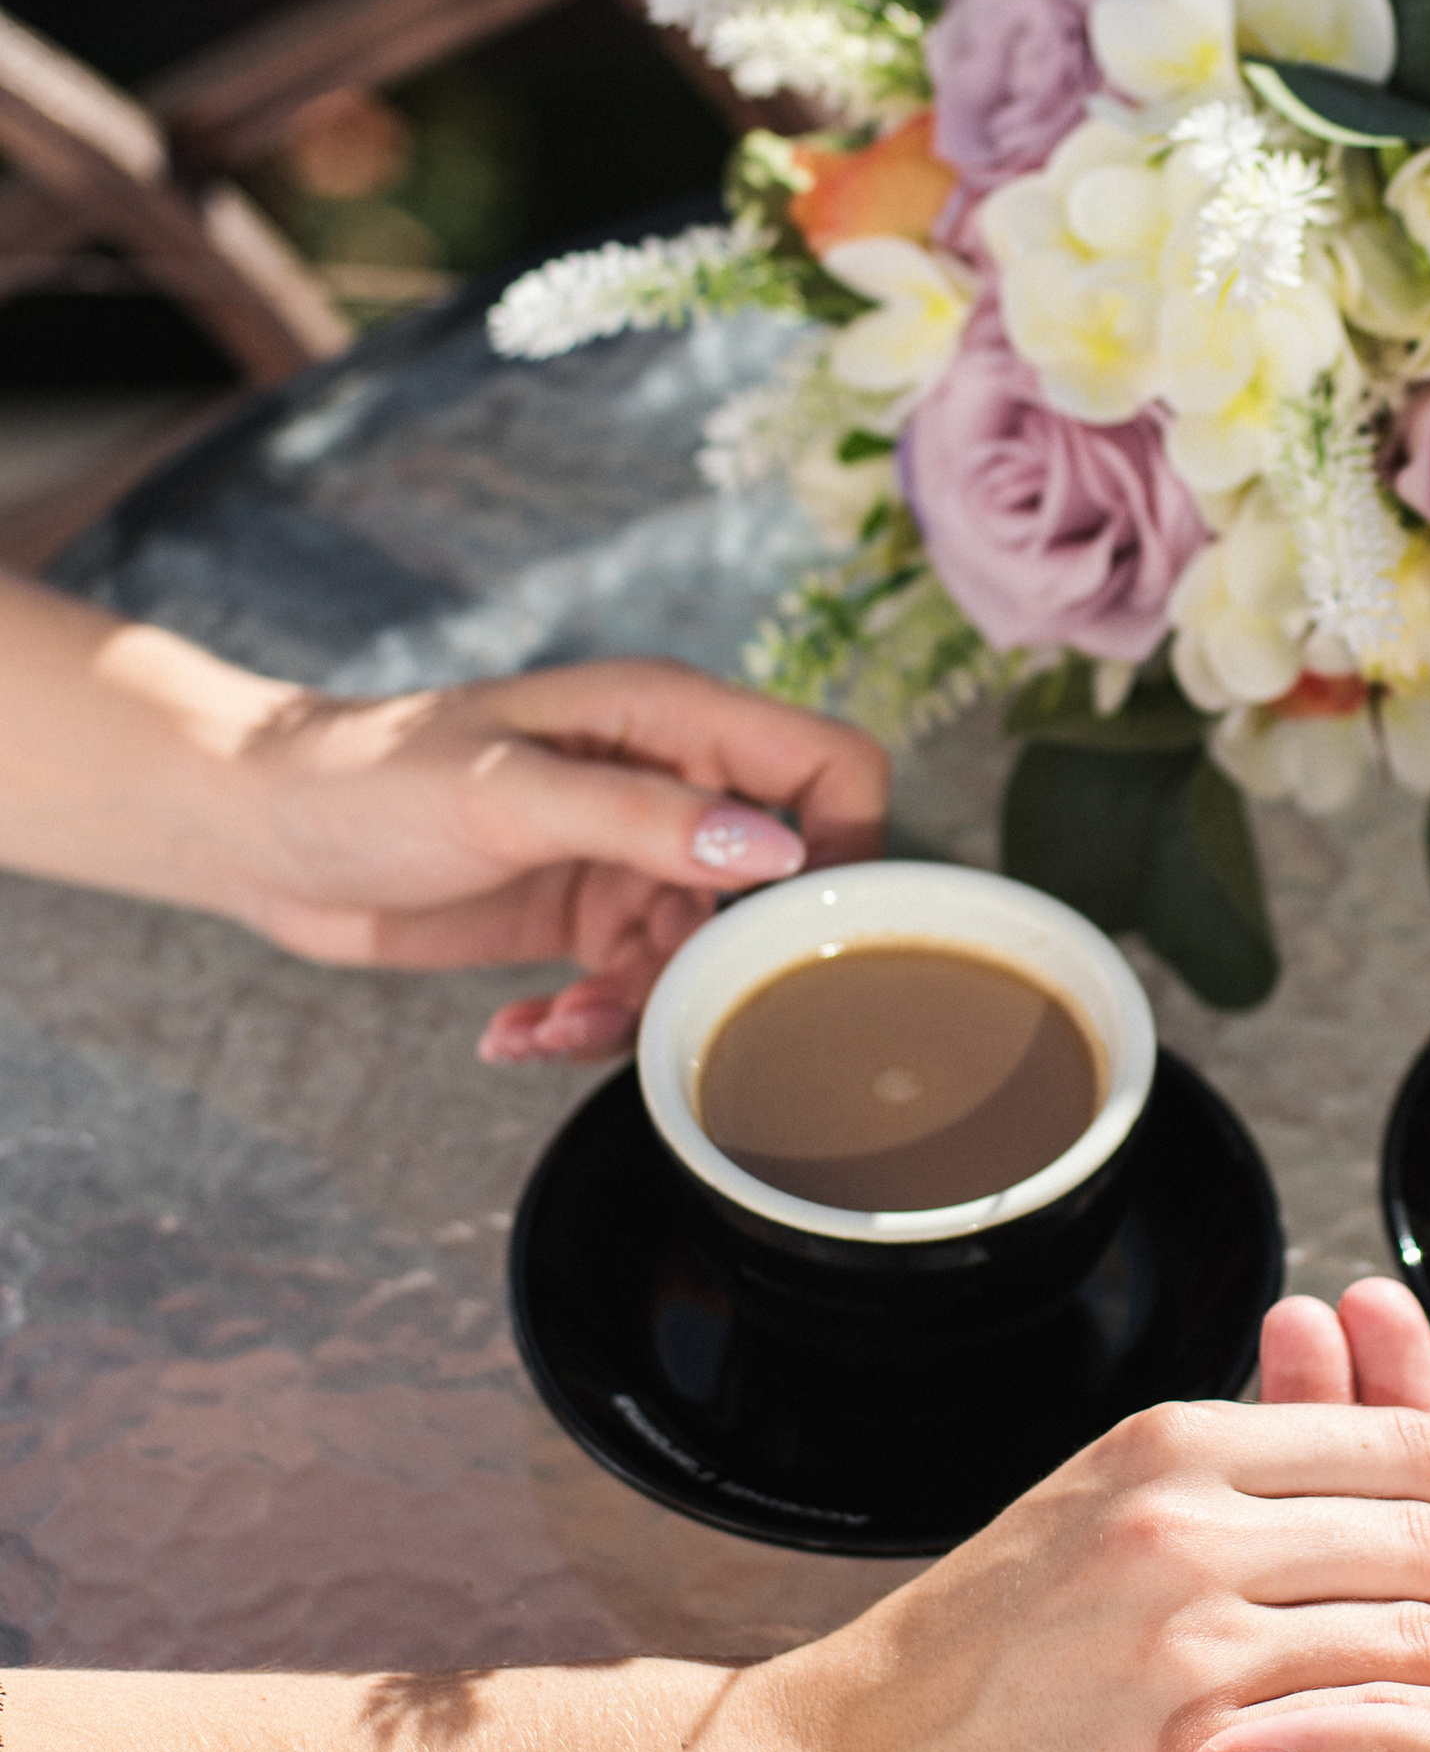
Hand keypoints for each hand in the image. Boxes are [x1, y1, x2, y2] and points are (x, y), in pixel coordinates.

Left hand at [218, 661, 887, 1059]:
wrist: (258, 833)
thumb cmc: (367, 777)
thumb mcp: (506, 793)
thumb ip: (641, 817)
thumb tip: (773, 852)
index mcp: (671, 719)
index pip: (830, 764)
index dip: (849, 843)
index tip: (802, 929)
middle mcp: (667, 784)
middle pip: (777, 887)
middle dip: (722, 963)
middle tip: (650, 1004)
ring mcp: (627, 856)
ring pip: (703, 956)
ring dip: (639, 1011)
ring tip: (550, 1028)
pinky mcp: (584, 919)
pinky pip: (634, 990)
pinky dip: (587, 1026)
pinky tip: (515, 1032)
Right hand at [761, 1293, 1429, 1751]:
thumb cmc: (975, 1660)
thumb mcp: (1092, 1512)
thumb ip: (1222, 1481)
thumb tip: (1349, 1444)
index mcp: (1174, 1443)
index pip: (1400, 1441)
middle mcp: (1187, 1517)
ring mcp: (1185, 1630)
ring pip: (1420, 1624)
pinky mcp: (1186, 1745)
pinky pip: (1371, 1726)